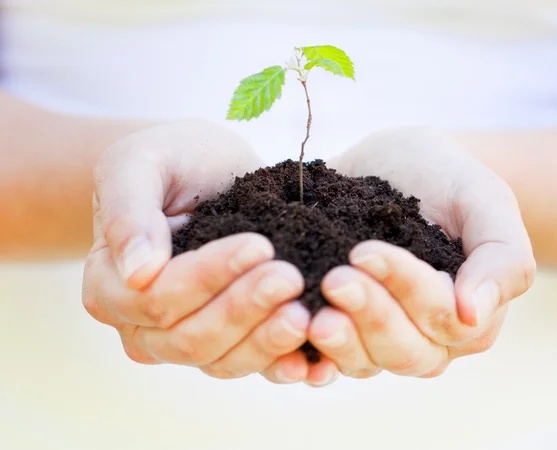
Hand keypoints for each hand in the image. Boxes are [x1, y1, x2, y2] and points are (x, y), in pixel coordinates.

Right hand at [82, 120, 326, 383]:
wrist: (203, 170)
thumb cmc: (169, 160)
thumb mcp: (138, 164)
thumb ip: (128, 212)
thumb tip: (137, 273)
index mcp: (110, 284)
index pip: (157, 298)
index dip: (208, 277)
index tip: (259, 246)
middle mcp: (141, 325)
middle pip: (190, 338)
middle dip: (244, 309)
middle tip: (291, 279)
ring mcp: (183, 339)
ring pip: (221, 360)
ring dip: (266, 341)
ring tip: (307, 314)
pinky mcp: (225, 341)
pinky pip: (249, 365)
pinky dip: (280, 365)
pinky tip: (311, 359)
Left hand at [307, 127, 535, 378]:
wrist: (400, 165)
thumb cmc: (446, 178)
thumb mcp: (484, 200)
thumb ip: (500, 256)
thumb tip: (473, 314)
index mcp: (467, 311)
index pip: (443, 318)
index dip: (405, 288)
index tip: (364, 251)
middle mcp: (427, 335)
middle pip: (404, 350)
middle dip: (369, 316)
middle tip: (334, 280)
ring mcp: (382, 336)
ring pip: (365, 362)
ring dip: (339, 342)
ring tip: (310, 315)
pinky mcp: (344, 327)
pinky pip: (328, 359)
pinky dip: (308, 361)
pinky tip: (289, 352)